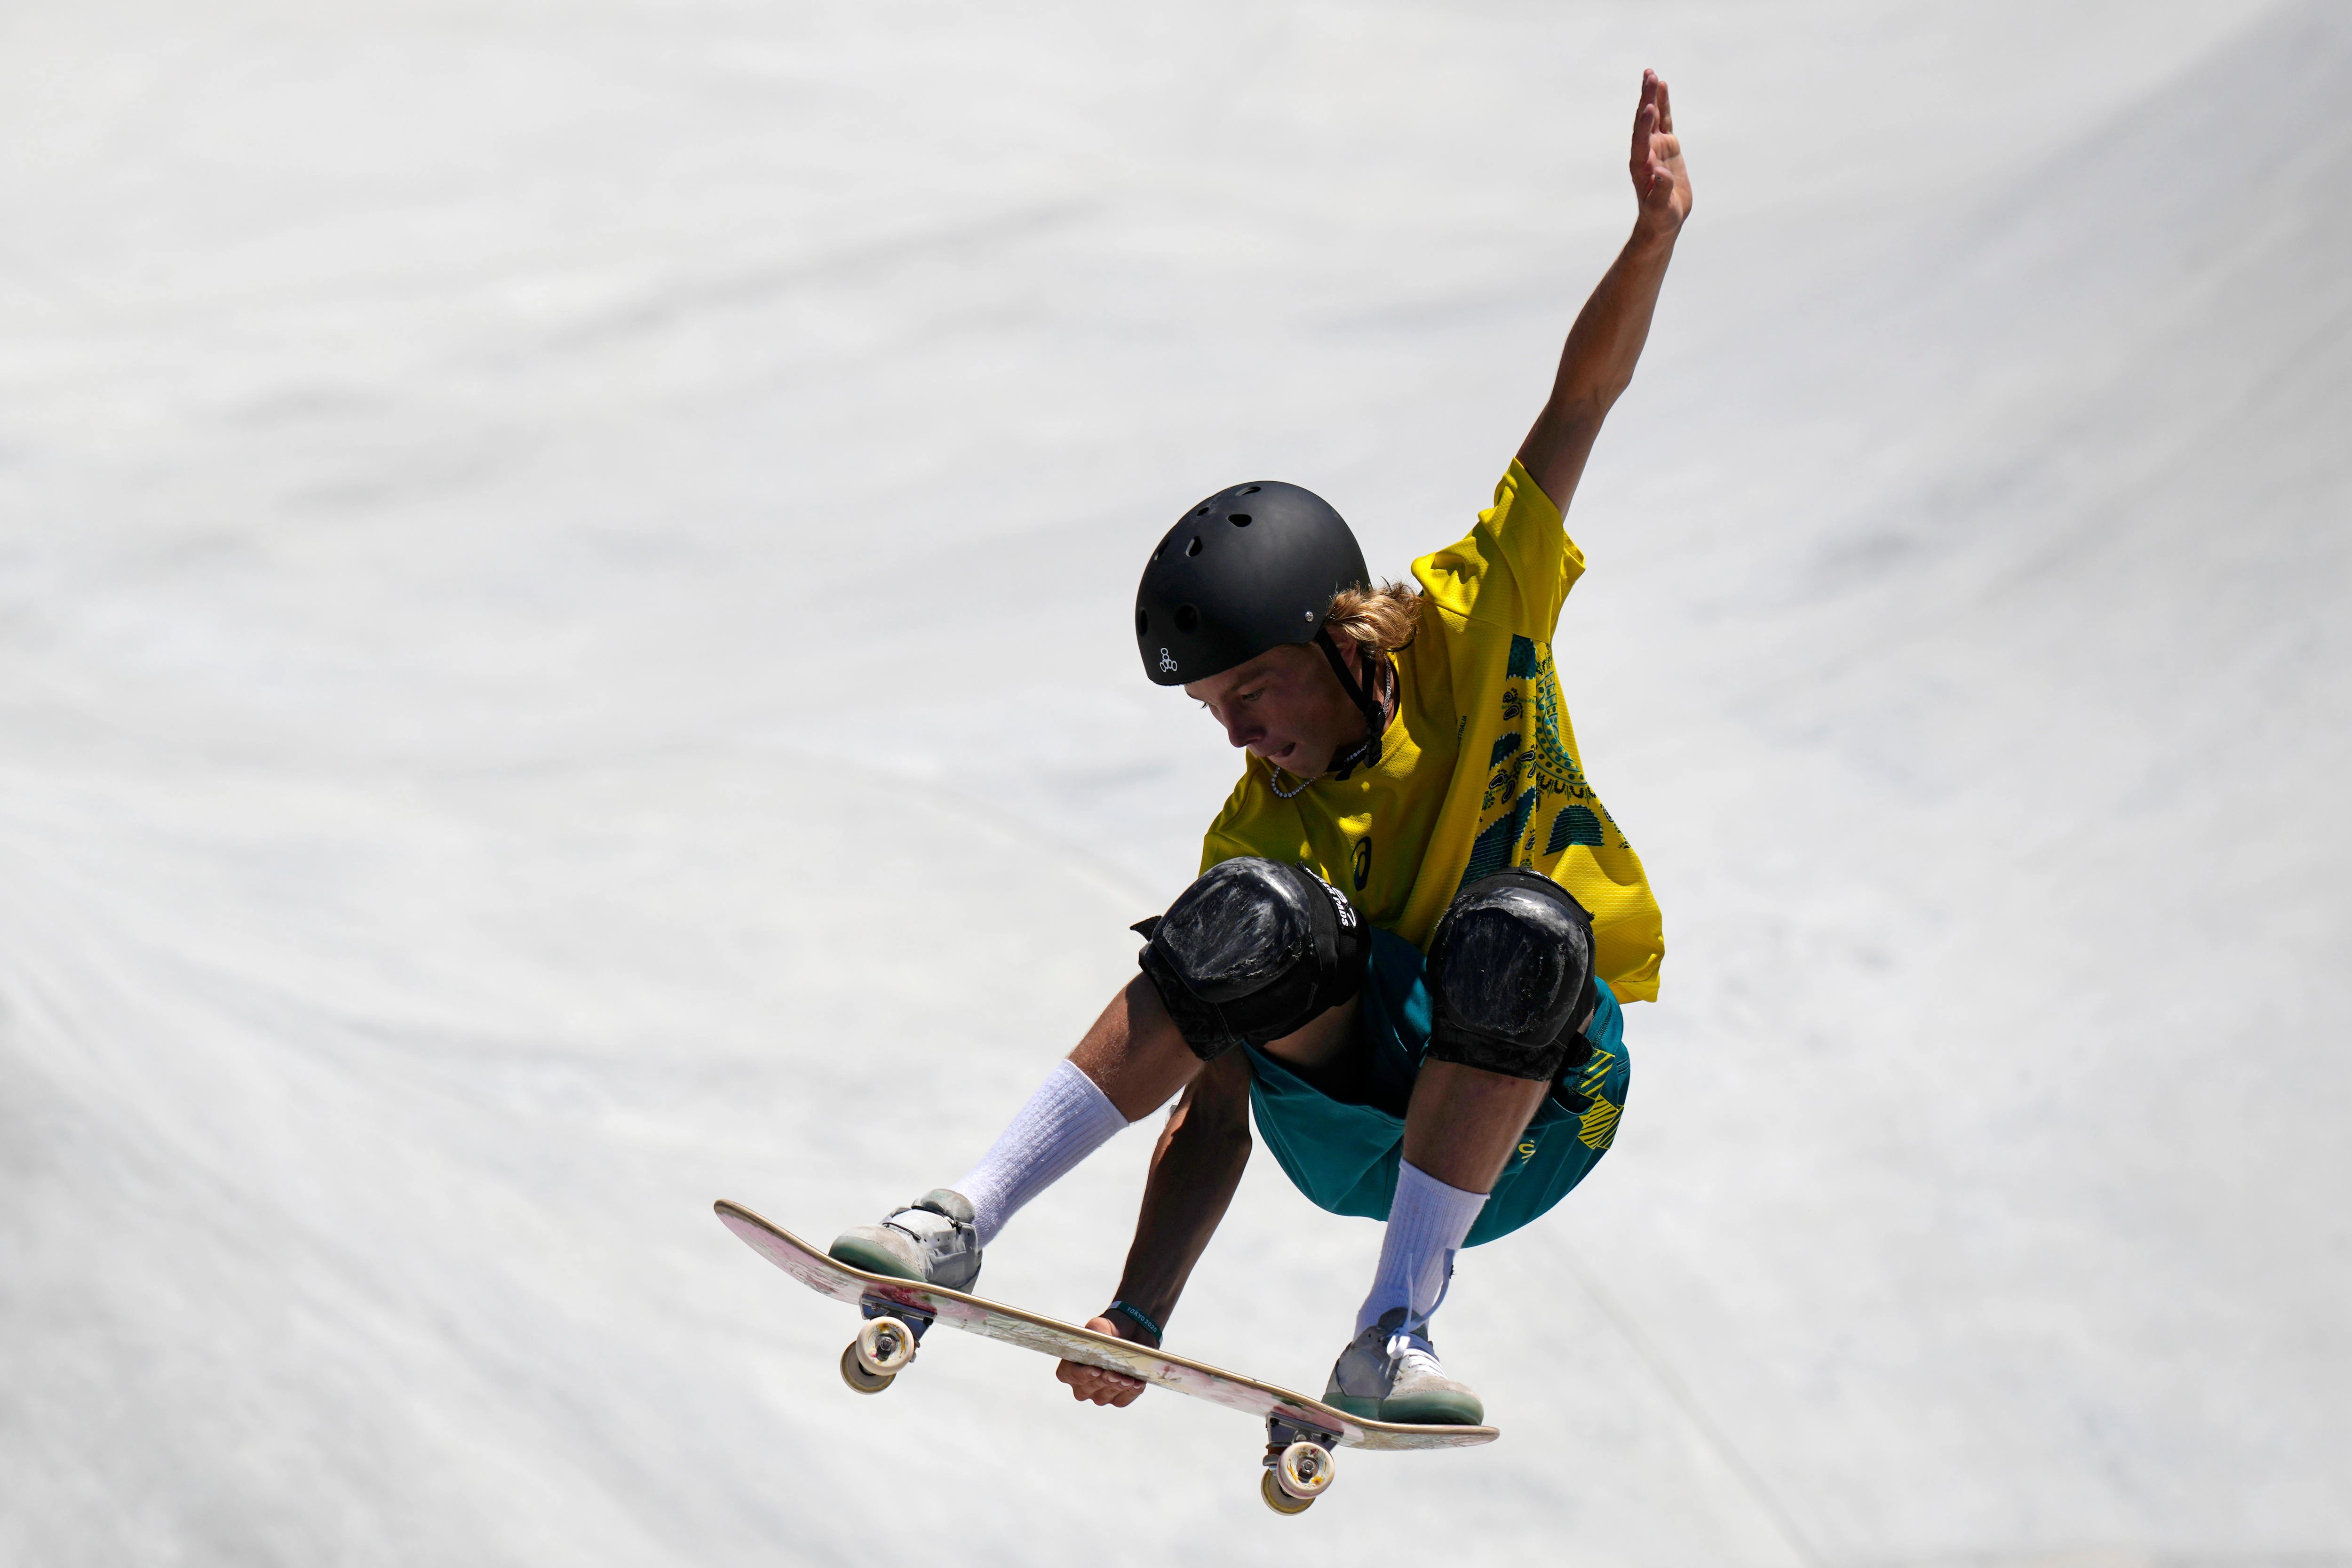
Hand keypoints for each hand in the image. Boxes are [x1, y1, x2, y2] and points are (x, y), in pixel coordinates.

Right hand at [1055, 1315, 1152, 1407]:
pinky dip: (1130, 1392)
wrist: (1134, 1331)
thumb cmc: (1112, 1328)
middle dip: (1103, 1381)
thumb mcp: (1101, 1325)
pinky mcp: (1117, 1397)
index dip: (1080, 1375)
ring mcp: (1099, 1393)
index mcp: (1071, 1364)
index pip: (1068, 1375)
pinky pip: (1121, 1400)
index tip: (1096, 1370)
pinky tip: (1138, 1383)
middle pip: (1087, 1389)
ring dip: (1117, 1387)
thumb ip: (1097, 1332)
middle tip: (1115, 1374)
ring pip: (1103, 1397)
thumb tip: (1103, 1344)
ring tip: (1129, 1378)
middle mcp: (1082, 1383)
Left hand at [1630, 69, 1690, 235]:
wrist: (1663, 220)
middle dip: (1646, 99)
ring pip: (1654, 116)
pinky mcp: (1667, 146)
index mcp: (1641, 166)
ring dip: (1651, 96)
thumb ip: (1660, 190)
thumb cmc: (1660, 217)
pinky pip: (1665, 120)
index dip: (1644, 125)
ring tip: (1651, 74)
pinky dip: (1664, 104)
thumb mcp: (1660, 208)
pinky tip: (1662, 87)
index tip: (1648, 108)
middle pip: (1644, 121)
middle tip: (1648, 75)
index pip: (1641, 141)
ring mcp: (1656, 147)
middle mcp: (1646, 152)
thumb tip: (1660, 172)